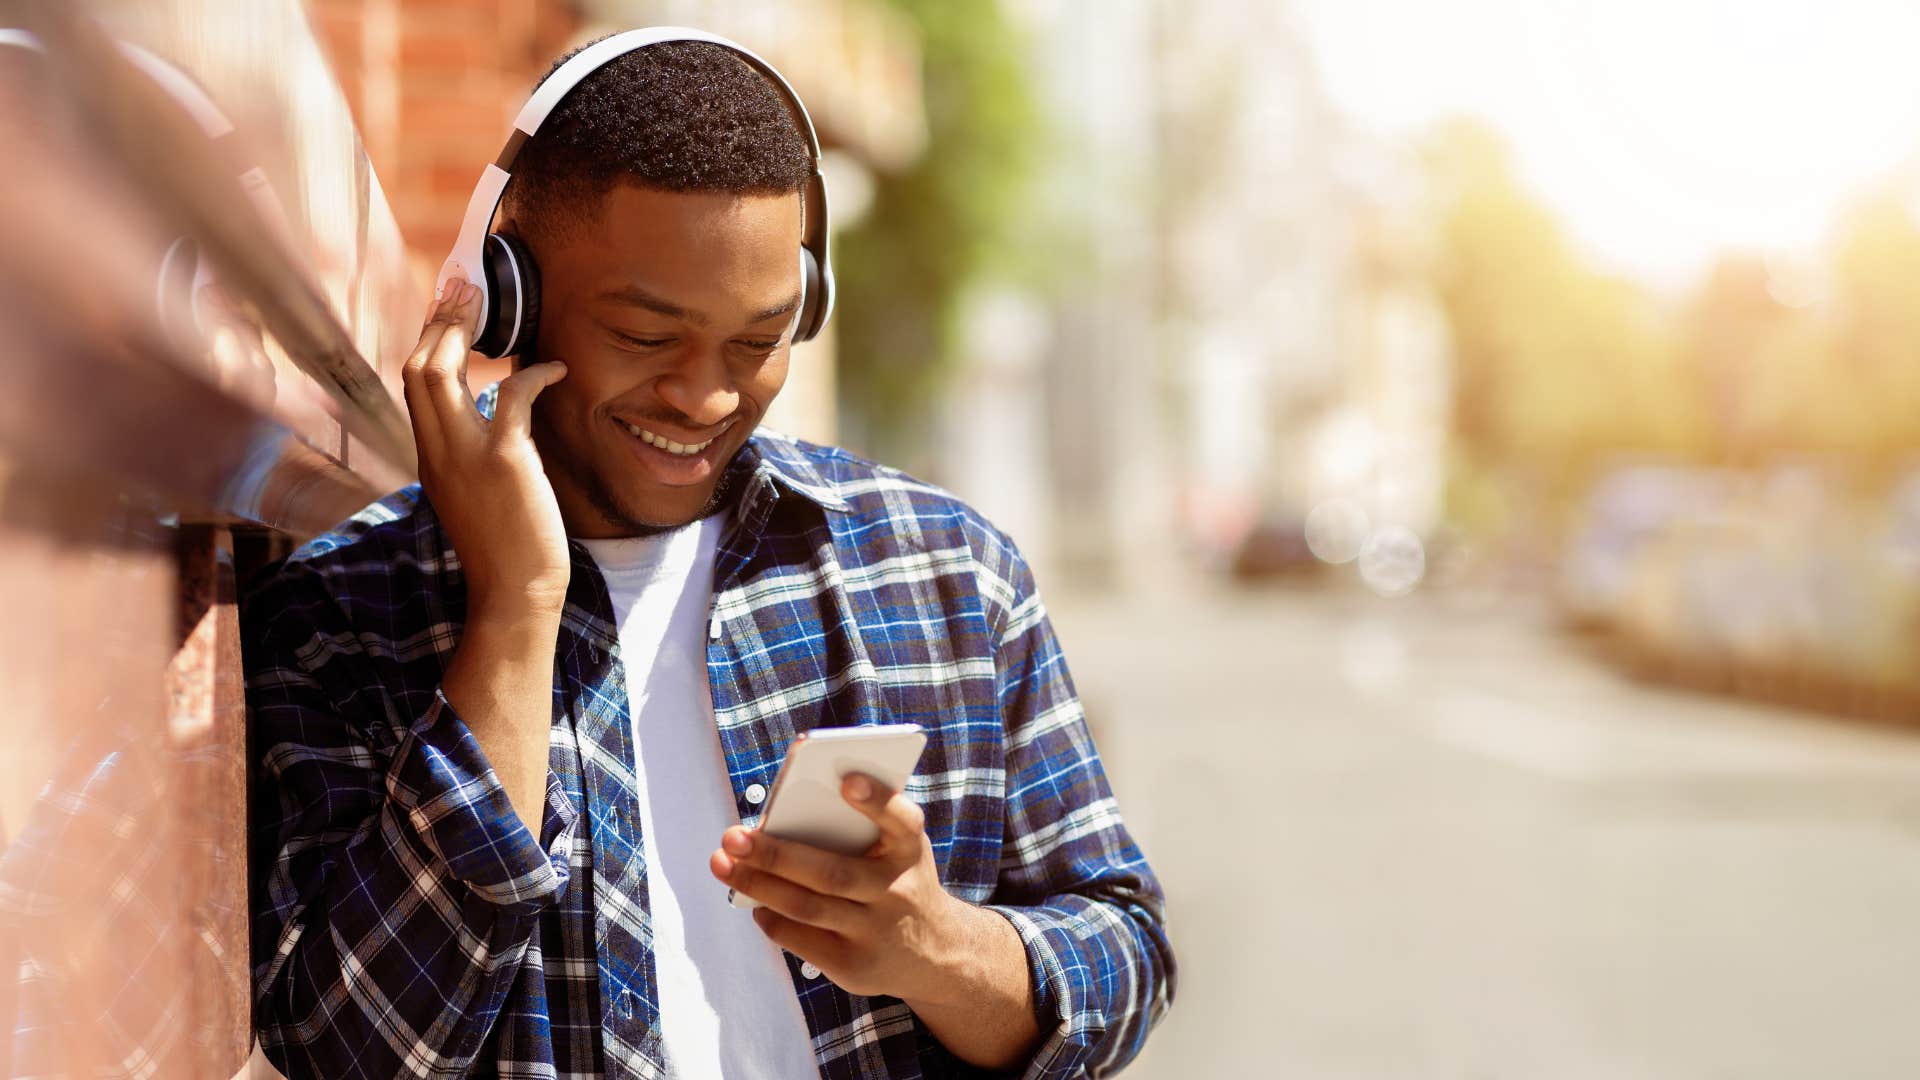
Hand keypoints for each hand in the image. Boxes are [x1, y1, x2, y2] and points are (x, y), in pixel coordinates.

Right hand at [402, 281, 569, 612]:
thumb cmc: (505, 553)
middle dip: (436, 322)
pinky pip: (511, 395)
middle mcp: (436, 452)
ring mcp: (465, 454)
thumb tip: (494, 428)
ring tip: (483, 301)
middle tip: (460, 287)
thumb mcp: (474, 501)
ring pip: (439, 372)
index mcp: (430, 461)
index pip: (413, 389)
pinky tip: (556, 367)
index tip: (443, 313)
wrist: (514, 593)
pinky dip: (534, 373)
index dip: (426, 344)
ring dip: (461, 330)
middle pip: (416, 369)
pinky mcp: (503, 459)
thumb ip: (471, 462)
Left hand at [708, 775, 986, 1006]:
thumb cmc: (898, 881)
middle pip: (830, 872)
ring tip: (722, 864)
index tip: (846, 780)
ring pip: (806, 907)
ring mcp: (876, 932)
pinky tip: (753, 902)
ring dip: (757, 885)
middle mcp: (897, 892)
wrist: (936, 952)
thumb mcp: (898, 851)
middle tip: (732, 836)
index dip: (876, 800)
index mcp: (910, 850)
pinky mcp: (855, 966)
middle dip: (774, 855)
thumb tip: (777, 824)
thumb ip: (858, 831)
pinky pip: (800, 939)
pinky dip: (770, 918)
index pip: (901, 820)